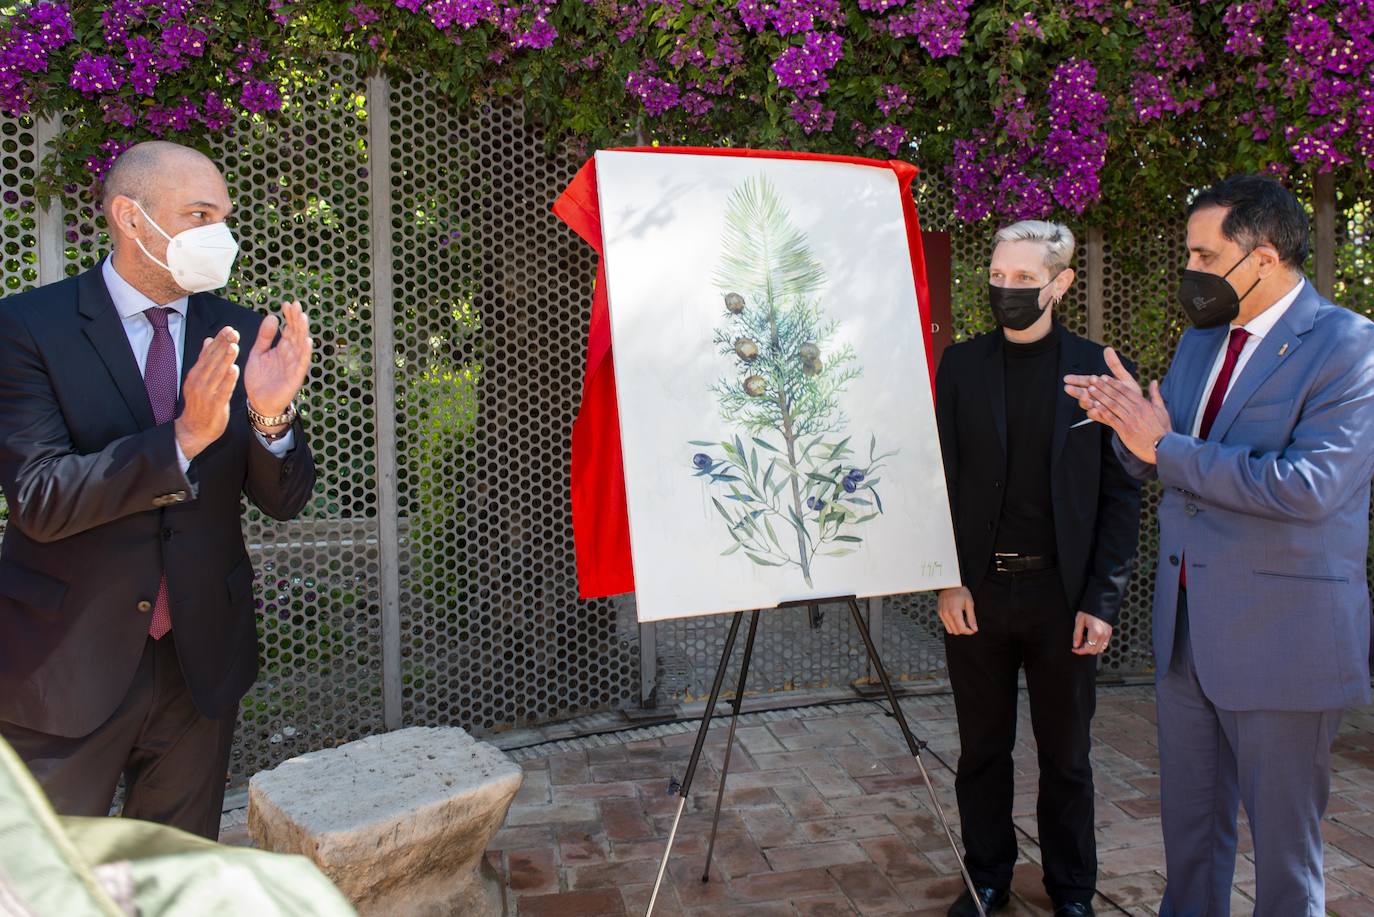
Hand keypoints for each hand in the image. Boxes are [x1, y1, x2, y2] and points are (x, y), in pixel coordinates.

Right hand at [175, 326, 239, 459]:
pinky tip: (235, 370)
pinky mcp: (214, 404)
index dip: (219, 341)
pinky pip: (222, 390)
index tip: (229, 328)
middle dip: (223, 345)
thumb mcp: (199, 379)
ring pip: (217, 373)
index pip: (208, 354)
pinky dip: (228, 380)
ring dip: (225, 359)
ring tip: (234, 346)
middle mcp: (199, 381)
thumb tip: (208, 340)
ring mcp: (206, 393)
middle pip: (212, 360)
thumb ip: (205, 360)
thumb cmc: (200, 403)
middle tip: (234, 332)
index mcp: (196, 374)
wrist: (194, 429)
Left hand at [245, 300, 311, 420]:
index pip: (288, 329)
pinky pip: (302, 363)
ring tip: (303, 317)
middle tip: (296, 304)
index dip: (289, 316)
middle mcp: (291, 354)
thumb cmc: (259, 379)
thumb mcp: (258, 353)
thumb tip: (272, 316)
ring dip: (303, 331)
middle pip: (296, 334)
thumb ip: (264, 337)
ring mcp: (294, 365)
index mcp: (282, 348)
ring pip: (301, 345)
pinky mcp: (295, 377)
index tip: (287, 303)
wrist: (259, 402)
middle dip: (296, 319)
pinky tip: (307, 341)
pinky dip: (305, 352)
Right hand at [937, 586, 977, 635]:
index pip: (962, 629)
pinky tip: (956, 618)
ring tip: (962, 621)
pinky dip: (952, 625)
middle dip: (964, 630)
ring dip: (957, 628)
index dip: (969, 631)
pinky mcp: (939, 613)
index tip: (973, 629)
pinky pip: (946, 625)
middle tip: (969, 624)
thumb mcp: (969, 603)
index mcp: (955, 612)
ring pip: (950, 630)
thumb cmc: (961, 592)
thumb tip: (975, 629)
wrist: (950, 584)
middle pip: (956, 631)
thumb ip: (971, 618)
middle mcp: (946, 614)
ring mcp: (942, 614)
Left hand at [1064, 347, 1170, 463]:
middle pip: (1116, 395)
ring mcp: (1129, 420)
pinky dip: (1102, 412)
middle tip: (1092, 379)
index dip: (1113, 383)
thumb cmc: (1162, 429)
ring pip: (1112, 405)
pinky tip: (1093, 406)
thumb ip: (1155, 395)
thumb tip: (1153, 381)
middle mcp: (1135, 410)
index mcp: (1143, 404)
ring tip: (1089, 389)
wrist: (1162, 447)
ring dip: (1099, 396)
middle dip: (1102, 386)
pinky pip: (1111, 419)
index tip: (1103, 377)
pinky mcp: (1125, 430)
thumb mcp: (1161, 409)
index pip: (1125, 390)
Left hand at [1072, 612, 1111, 655]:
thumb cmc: (1089, 610)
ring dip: (1091, 648)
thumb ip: (1077, 634)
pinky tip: (1091, 639)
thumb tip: (1075, 645)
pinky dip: (1097, 646)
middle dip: (1084, 650)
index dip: (1079, 651)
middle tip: (1078, 643)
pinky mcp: (1109, 634)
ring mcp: (1107, 635)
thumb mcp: (1079, 620)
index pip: (1087, 648)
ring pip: (1100, 650)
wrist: (1100, 602)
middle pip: (1094, 651)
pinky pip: (1104, 645)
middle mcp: (1103, 635)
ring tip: (1085, 639)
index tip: (1074, 649)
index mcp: (1095, 632)